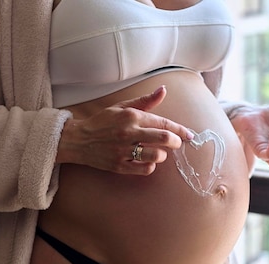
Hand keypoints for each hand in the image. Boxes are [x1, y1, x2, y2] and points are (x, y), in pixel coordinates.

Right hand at [57, 86, 193, 174]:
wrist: (78, 140)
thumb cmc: (102, 123)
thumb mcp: (122, 107)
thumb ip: (145, 101)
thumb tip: (163, 90)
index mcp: (131, 116)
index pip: (163, 122)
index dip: (180, 130)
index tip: (189, 135)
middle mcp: (128, 133)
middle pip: (163, 138)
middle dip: (175, 142)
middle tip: (176, 143)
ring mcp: (123, 151)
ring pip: (156, 155)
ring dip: (162, 155)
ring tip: (159, 152)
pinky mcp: (119, 166)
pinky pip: (144, 169)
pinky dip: (150, 166)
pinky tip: (148, 162)